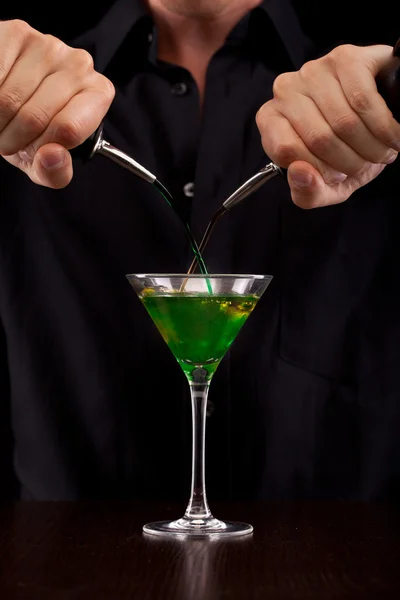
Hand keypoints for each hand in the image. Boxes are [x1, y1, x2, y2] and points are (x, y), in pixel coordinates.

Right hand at [0, 20, 114, 187]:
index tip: (29, 150)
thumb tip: (52, 157)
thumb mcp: (46, 162)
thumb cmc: (34, 132)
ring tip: (0, 122)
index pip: (67, 130)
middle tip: (7, 140)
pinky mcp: (16, 32)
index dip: (40, 148)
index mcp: (98, 94)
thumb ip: (55, 173)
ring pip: (9, 98)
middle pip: (35, 117)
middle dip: (13, 139)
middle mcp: (80, 64)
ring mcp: (48, 45)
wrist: (7, 98)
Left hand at [256, 44, 399, 207]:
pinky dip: (384, 127)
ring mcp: (315, 71)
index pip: (285, 150)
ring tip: (382, 151)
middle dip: (351, 163)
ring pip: (344, 121)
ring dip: (372, 147)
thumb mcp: (326, 186)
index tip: (338, 175)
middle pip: (319, 138)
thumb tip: (300, 173)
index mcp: (271, 120)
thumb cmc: (346, 154)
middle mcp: (286, 90)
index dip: (320, 170)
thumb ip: (307, 193)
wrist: (381, 127)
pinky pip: (365, 100)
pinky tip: (392, 134)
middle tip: (367, 163)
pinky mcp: (346, 58)